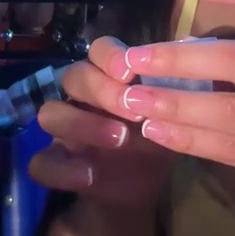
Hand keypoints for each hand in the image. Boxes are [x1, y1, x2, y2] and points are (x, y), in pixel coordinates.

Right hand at [28, 37, 177, 209]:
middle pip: (74, 76)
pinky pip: (41, 162)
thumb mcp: (173, 114)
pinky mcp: (56, 163)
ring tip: (119, 138)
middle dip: (102, 90)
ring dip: (82, 123)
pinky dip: (63, 168)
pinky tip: (90, 175)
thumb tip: (193, 48)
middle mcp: (81, 97)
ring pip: (51, 113)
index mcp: (109, 76)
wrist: (144, 186)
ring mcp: (64, 130)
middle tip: (133, 111)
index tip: (131, 72)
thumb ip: (179, 86)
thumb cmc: (157, 138)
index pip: (99, 50)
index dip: (111, 56)